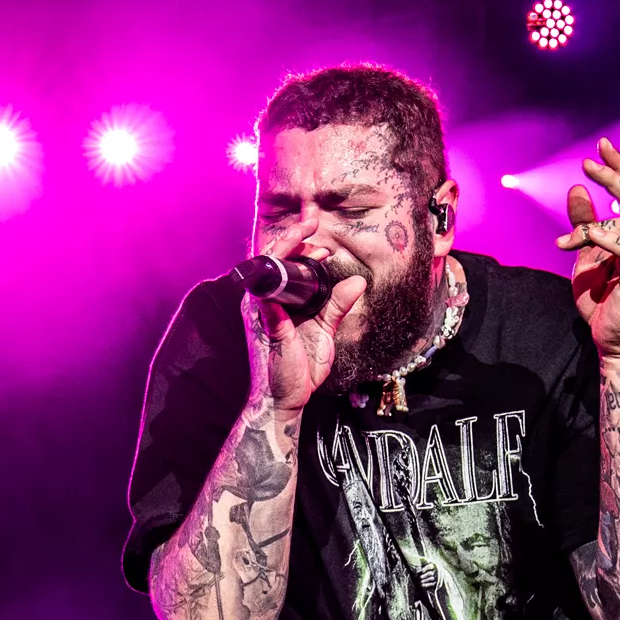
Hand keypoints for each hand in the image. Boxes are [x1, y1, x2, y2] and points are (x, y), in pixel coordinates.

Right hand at [244, 218, 367, 411]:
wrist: (285, 398)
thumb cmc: (300, 367)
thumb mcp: (325, 331)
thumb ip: (338, 306)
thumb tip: (358, 281)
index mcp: (279, 302)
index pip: (284, 266)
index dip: (300, 247)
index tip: (322, 240)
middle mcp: (265, 303)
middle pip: (271, 260)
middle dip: (291, 237)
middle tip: (311, 221)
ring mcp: (261, 313)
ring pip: (266, 270)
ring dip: (284, 249)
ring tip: (302, 233)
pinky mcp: (264, 326)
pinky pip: (266, 297)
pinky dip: (276, 277)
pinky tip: (291, 265)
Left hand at [556, 137, 619, 358]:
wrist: (612, 338)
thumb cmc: (602, 298)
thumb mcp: (586, 255)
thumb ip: (583, 224)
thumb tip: (576, 190)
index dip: (618, 167)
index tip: (601, 145)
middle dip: (613, 176)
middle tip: (588, 163)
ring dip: (596, 217)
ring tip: (572, 222)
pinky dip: (609, 238)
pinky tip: (589, 234)